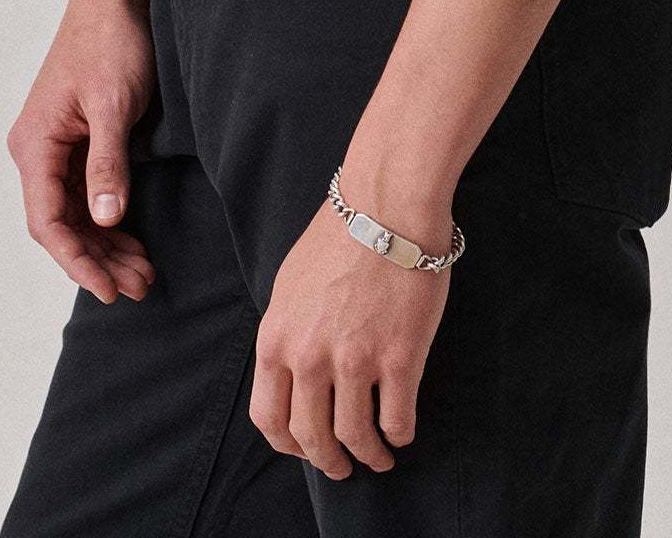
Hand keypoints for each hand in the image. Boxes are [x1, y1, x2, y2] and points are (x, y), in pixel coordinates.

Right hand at [6, 0, 157, 304]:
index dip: (78, 261)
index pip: (49, 222)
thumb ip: (107, 163)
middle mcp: (37, 150)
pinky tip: (132, 240)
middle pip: (62, 224)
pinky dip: (109, 219)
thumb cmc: (112, 40)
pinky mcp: (77, 139)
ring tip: (142, 274)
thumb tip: (105, 221)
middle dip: (99, 259)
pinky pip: (86, 193)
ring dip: (106, 244)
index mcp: (35, 144)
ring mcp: (56, 146)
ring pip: (76, 213)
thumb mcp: (113, 103)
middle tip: (140, 287)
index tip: (109, 289)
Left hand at [249, 183, 452, 478]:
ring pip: (355, 436)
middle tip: (343, 467)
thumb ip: (287, 332)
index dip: (289, 444)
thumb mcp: (290, 285)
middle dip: (329, 461)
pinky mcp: (398, 357)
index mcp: (276, 339)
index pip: (269, 419)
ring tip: (379, 456)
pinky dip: (398, 435)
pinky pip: (396, 419)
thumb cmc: (339, 236)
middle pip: (311, 437)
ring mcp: (354, 360)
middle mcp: (309, 357)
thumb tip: (291, 371)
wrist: (386, 204)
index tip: (306, 449)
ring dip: (368, 455)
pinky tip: (402, 431)